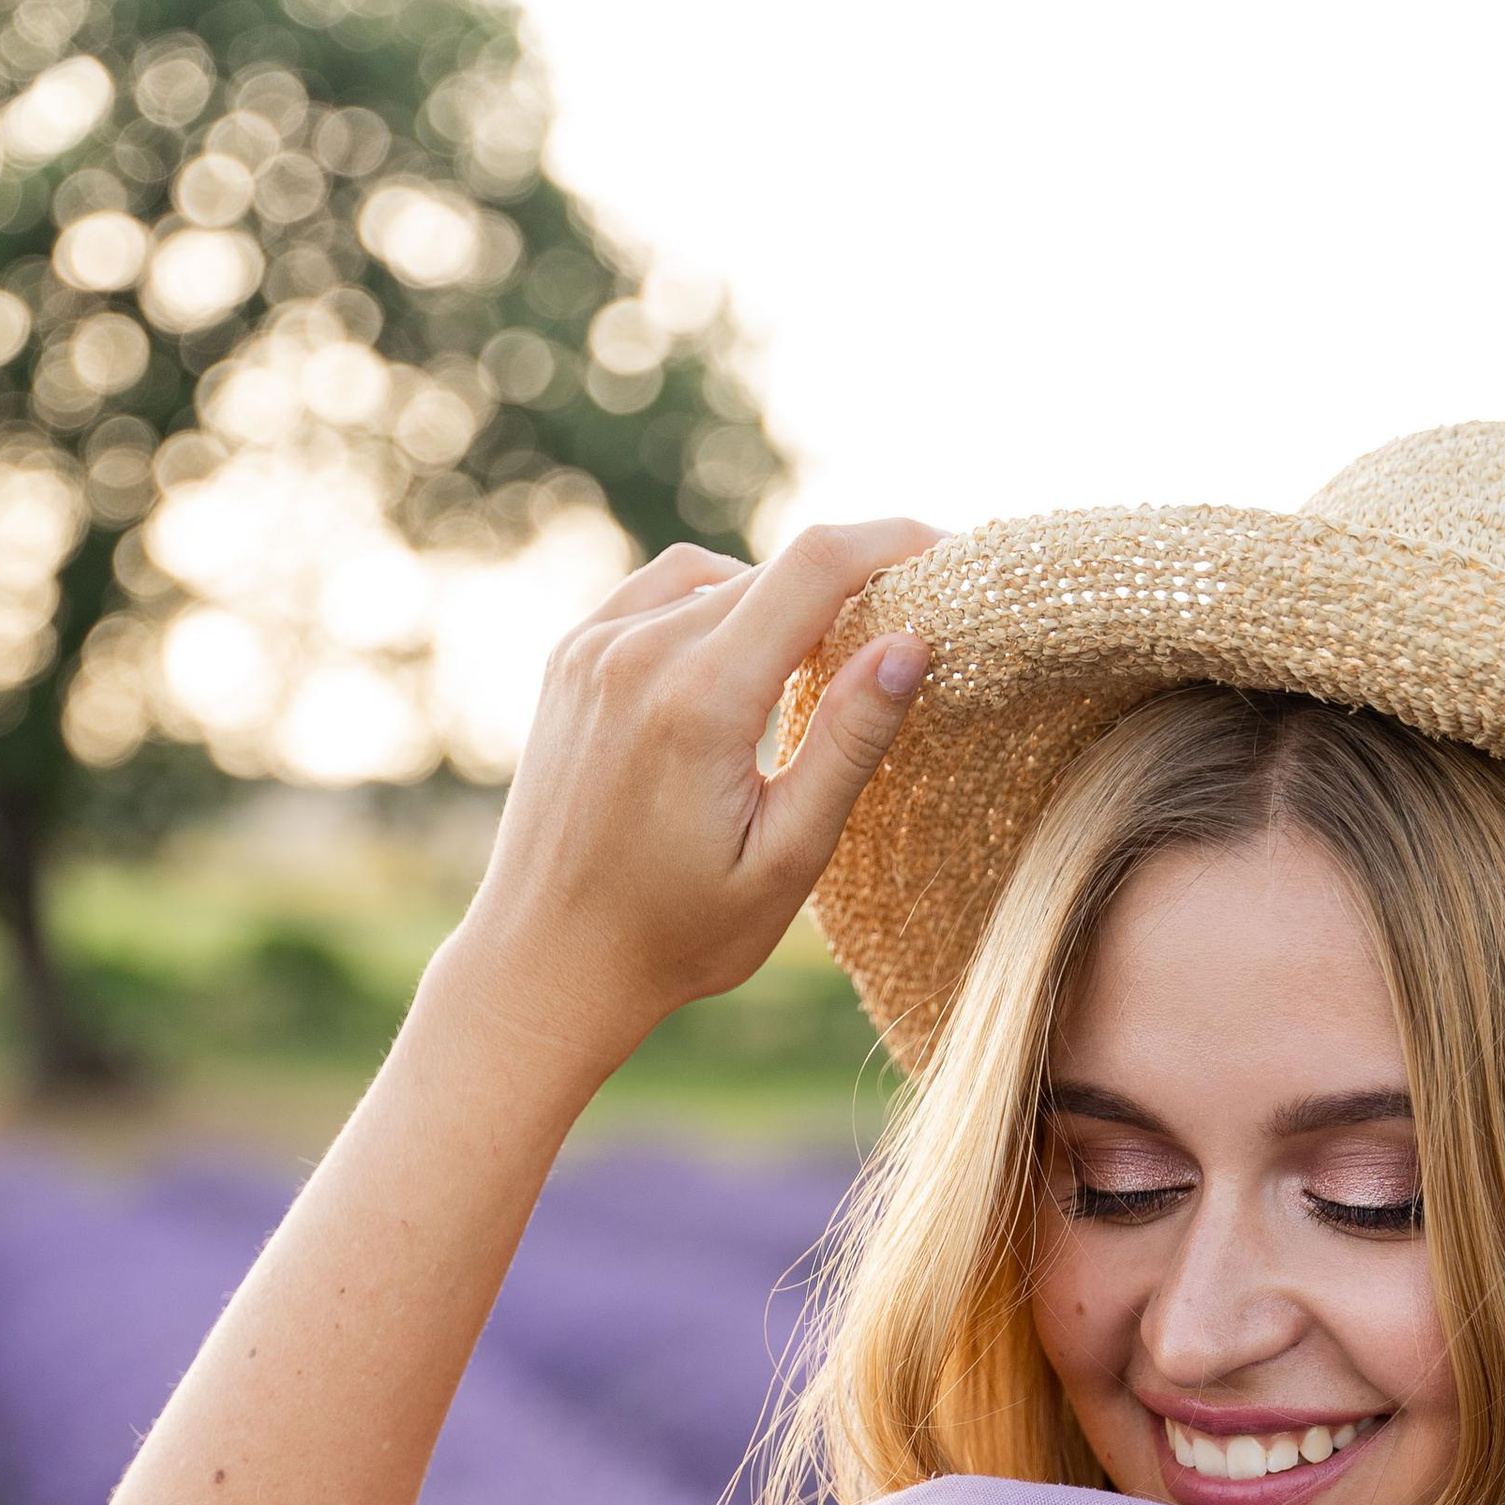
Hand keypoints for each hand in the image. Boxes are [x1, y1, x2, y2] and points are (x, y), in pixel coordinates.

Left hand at [446, 516, 940, 1083]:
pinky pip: (663, 591)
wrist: (548, 961)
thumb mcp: (785, 859)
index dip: (898, 543)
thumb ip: (848, 746)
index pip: (818, 565)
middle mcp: (638, 651)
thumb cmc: (677, 934)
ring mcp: (595, 647)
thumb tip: (914, 640)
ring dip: (781, 600)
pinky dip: (717, 605)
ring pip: (720, 576)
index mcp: (699, 699)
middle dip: (850, 582)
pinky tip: (741, 664)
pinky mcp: (573, 656)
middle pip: (775, 569)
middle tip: (901, 633)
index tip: (955, 556)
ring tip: (816, 665)